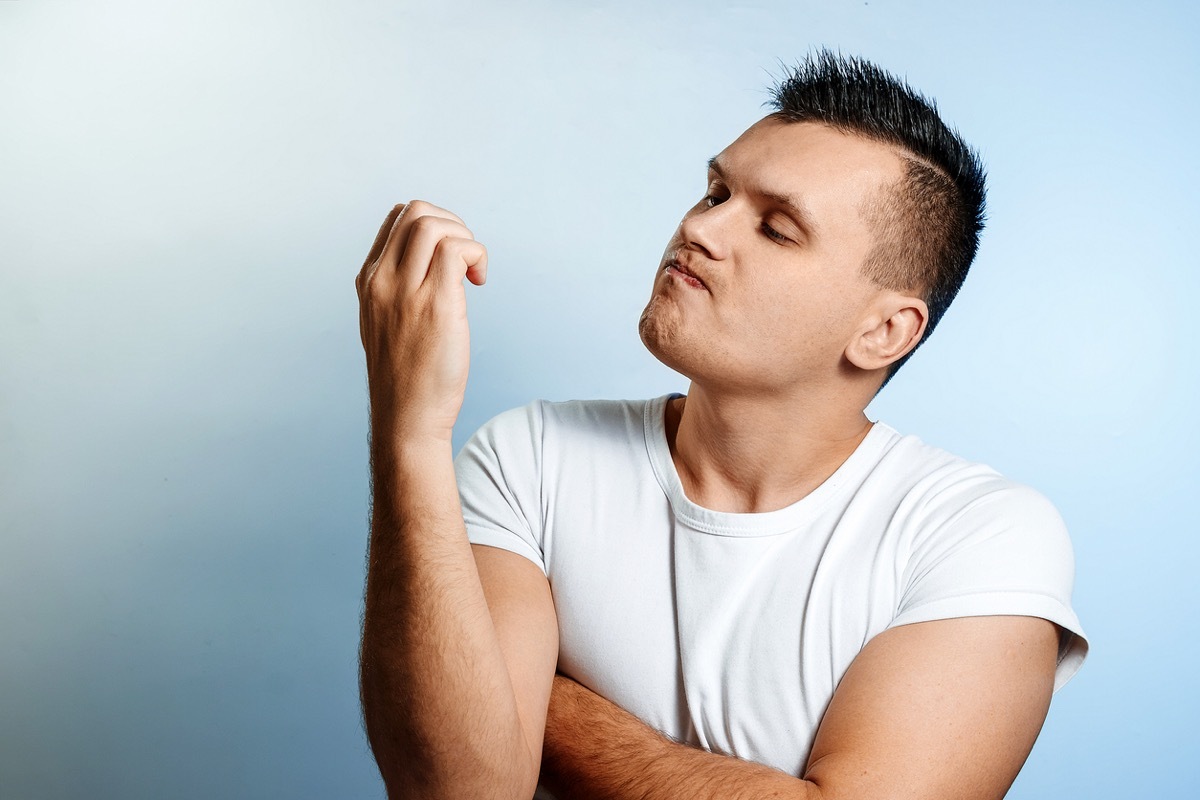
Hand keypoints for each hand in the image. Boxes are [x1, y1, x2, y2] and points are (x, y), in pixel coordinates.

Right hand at [355, 201, 487, 443]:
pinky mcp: (436, 305)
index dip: (433, 225)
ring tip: (473, 272)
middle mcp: (382, 281)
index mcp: (369, 282)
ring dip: (466, 238)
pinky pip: (457, 250)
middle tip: (467, 259)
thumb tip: (430, 265)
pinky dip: (477, 255)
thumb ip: (397, 291)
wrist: (406, 419)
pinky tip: (479, 281)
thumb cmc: (405, 378)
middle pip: (415, 212)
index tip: (449, 256)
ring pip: (433, 224)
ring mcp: (406, 292)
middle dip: (452, 223)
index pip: (397, 219)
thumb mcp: (385, 324)